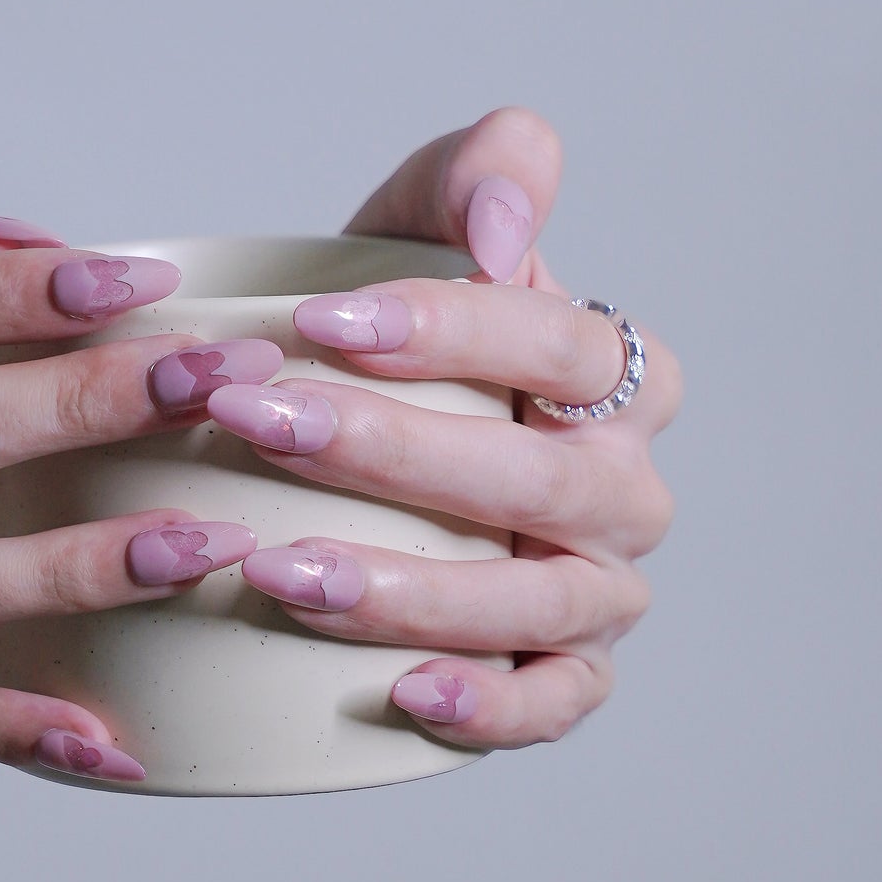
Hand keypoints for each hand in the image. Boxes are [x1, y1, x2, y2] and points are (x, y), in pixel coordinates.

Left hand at [208, 107, 680, 748]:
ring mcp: (600, 589)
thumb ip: (481, 173)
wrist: (379, 451)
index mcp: (614, 374)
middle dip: (391, 453)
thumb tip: (502, 233)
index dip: (448, 329)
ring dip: (412, 591)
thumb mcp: (426, 227)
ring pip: (539, 602)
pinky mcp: (566, 674)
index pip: (558, 345)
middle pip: (539, 478)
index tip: (315, 320)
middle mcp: (623, 487)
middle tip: (258, 426)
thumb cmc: (400, 338)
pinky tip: (402, 693)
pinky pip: (554, 704)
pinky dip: (491, 708)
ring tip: (280, 570)